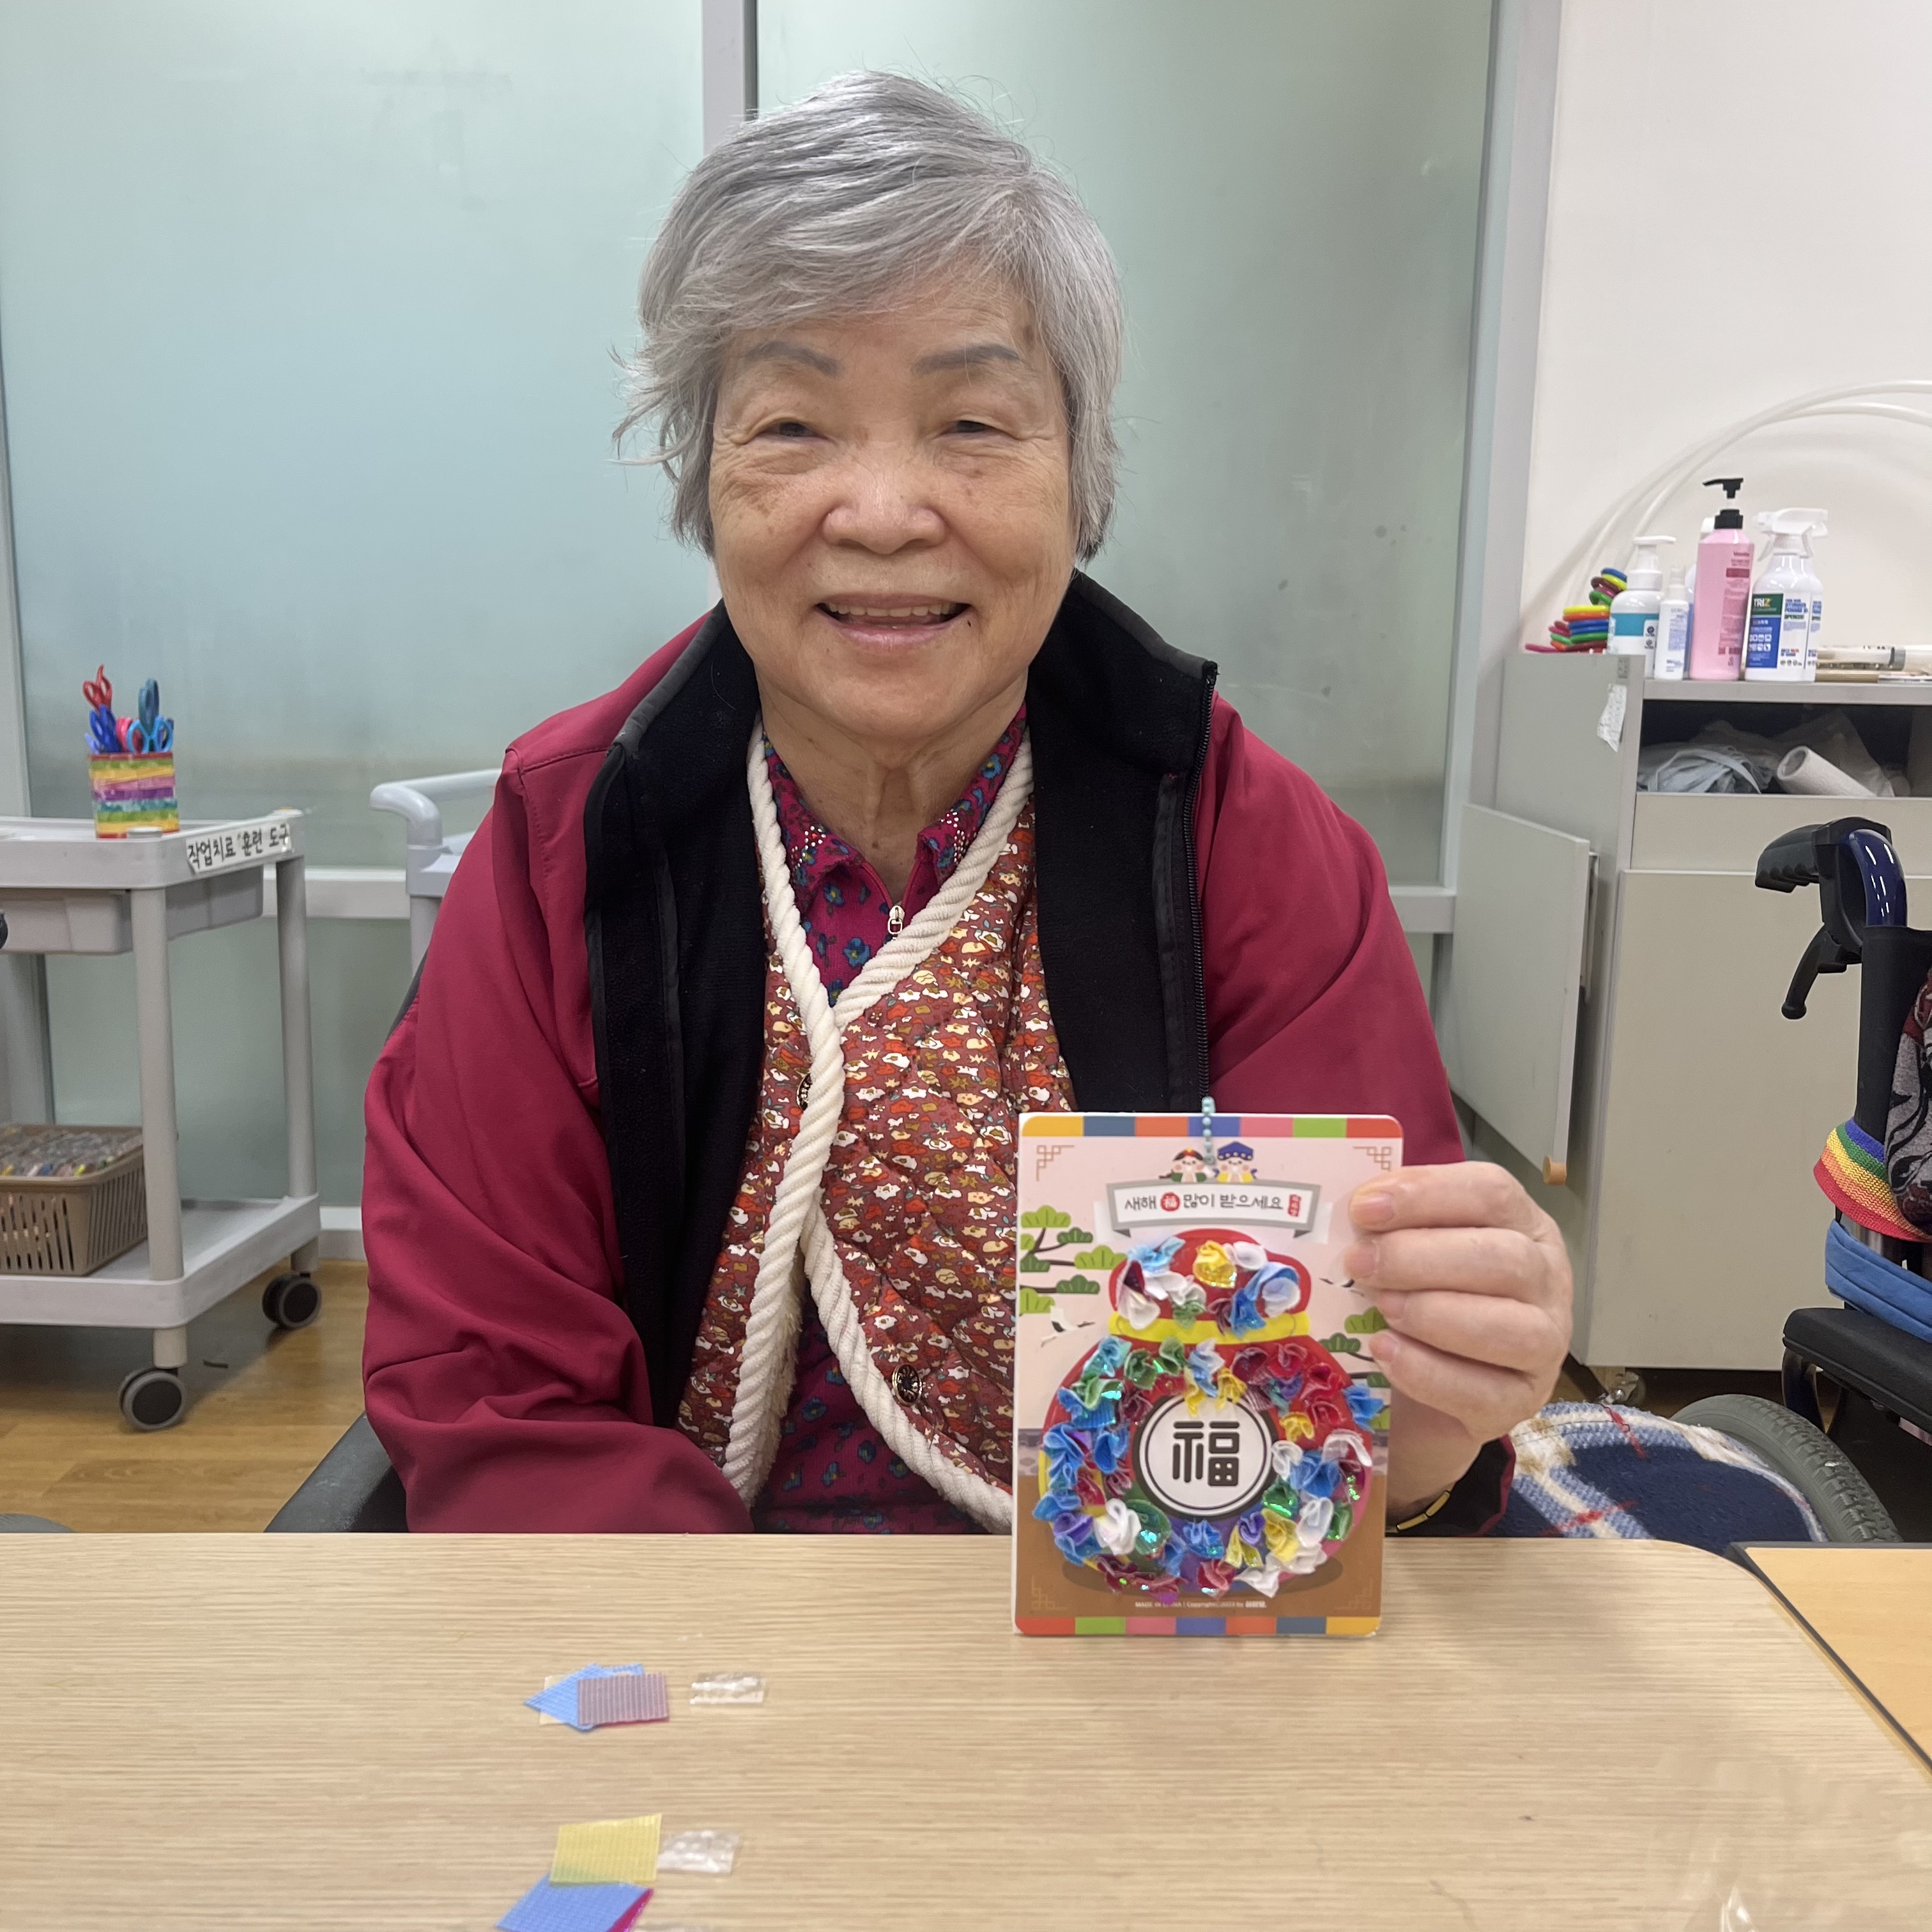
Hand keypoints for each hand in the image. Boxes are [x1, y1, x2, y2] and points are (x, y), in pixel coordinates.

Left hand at [1343, 1162, 1572, 1517]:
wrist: (1422, 1395)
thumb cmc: (1416, 1301)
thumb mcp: (1408, 1253)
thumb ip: (1388, 1228)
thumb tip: (1341, 1212)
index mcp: (1520, 1223)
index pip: (1490, 1192)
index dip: (1426, 1194)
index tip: (1363, 1208)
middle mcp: (1545, 1278)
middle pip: (1502, 1257)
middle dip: (1419, 1257)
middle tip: (1358, 1263)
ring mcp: (1544, 1344)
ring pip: (1512, 1327)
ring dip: (1432, 1314)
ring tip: (1379, 1308)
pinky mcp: (1521, 1402)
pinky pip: (1484, 1392)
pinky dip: (1428, 1372)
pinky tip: (1385, 1353)